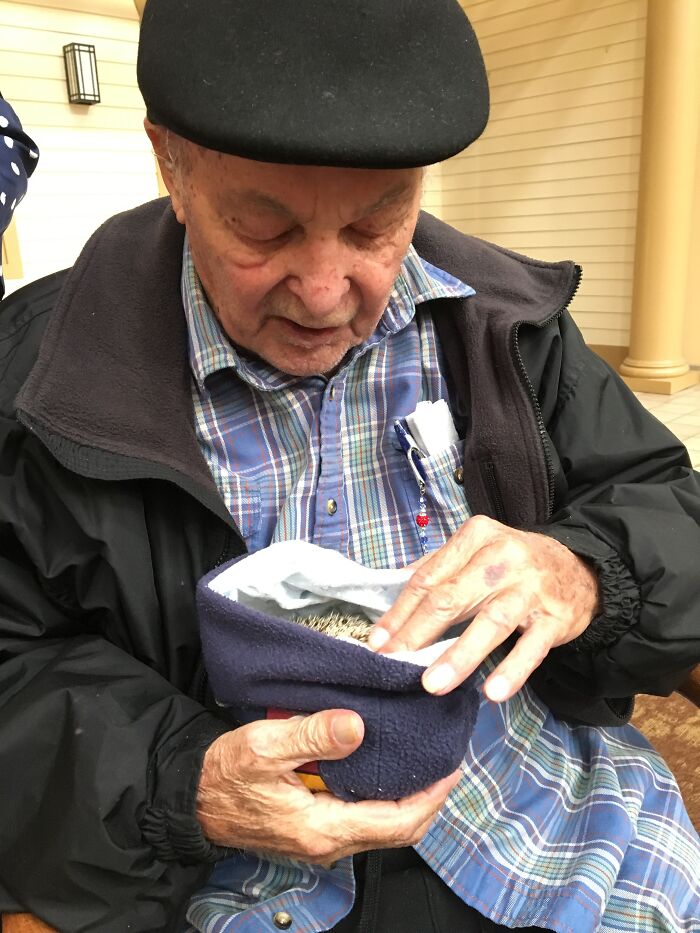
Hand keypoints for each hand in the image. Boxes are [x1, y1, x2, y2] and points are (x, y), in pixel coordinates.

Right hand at [196, 709, 460, 863]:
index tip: (451, 766)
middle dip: (428, 799)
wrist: (191, 798)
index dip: (431, 796)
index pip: (397, 821)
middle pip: (399, 831)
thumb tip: (357, 726)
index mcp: (322, 828)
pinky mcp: (314, 831)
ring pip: (383, 828)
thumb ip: (312, 736)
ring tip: (423, 763)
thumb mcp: (264, 746)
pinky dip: (385, 800)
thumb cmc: (224, 774)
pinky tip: (386, 770)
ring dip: (409, 800)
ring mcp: (321, 840)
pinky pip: (364, 821)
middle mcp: (329, 843)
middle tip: (446, 763)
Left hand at [367, 515, 598, 702]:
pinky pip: (531, 647)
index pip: (429, 577)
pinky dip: (512, 669)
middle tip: (393, 661)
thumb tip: (389, 590)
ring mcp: (531, 587)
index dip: (400, 611)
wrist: (582, 568)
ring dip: (460, 656)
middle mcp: (504, 556)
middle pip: (452, 597)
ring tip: (433, 684)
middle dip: (418, 633)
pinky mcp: (555, 617)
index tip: (378, 641)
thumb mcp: (477, 551)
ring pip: (490, 622)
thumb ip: (436, 568)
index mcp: (477, 536)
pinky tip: (493, 691)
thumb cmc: (514, 564)